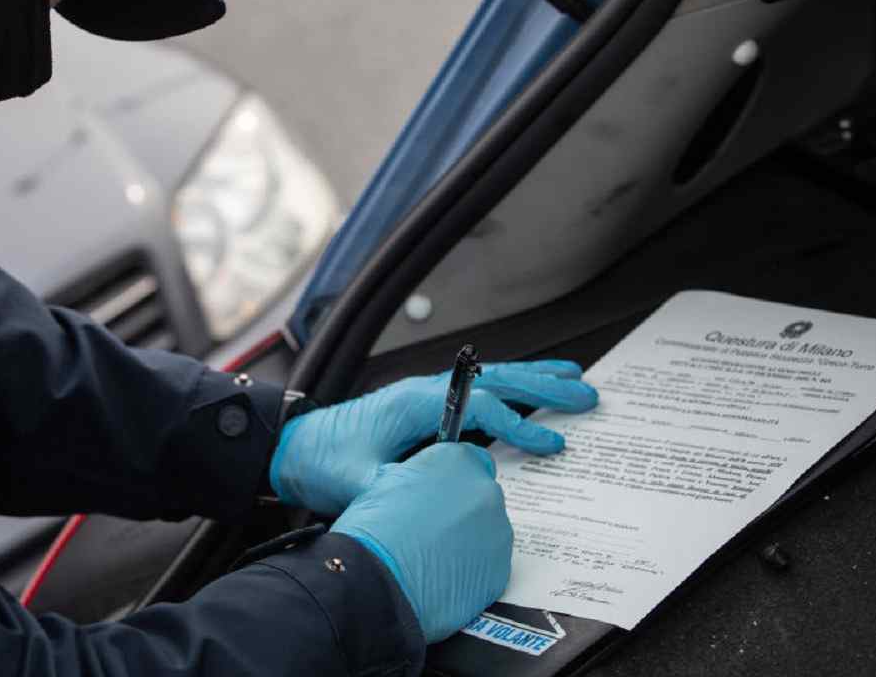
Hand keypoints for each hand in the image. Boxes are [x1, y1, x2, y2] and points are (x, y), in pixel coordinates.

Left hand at [269, 359, 596, 514]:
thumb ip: (394, 488)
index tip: (551, 444)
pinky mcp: (422, 407)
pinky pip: (475, 393)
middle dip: (542, 386)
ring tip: (571, 377)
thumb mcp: (356, 482)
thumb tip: (432, 496)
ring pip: (488, 380)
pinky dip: (508, 390)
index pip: (479, 407)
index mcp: (413, 402)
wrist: (290, 444)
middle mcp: (423, 391)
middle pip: (494, 381)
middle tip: (585, 393)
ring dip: (531, 379)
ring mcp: (424, 396)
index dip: (518, 424)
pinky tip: (525, 394)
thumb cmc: (319, 457)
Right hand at [332, 443, 511, 643]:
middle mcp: (486, 492)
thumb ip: (423, 476)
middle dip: (461, 510)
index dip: (453, 479)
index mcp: (459, 461)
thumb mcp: (389, 479)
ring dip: (467, 540)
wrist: (378, 581)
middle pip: (481, 497)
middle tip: (430, 528)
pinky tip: (441, 576)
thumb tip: (426, 485)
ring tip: (432, 556)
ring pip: (487, 533)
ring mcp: (497, 534)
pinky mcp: (499, 572)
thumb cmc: (374, 531)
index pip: (472, 460)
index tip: (440, 493)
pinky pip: (488, 566)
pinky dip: (470, 570)